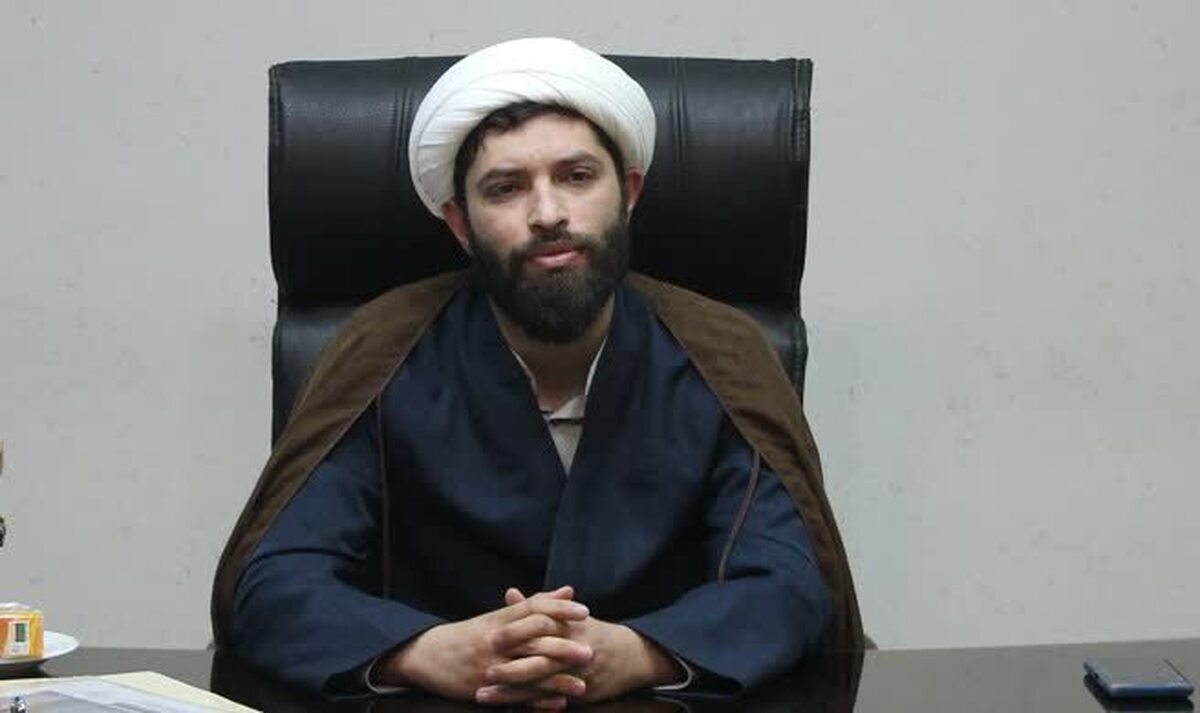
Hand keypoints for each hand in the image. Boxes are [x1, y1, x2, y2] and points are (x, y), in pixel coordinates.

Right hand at [378, 586, 592, 706]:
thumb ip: (533, 605)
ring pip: (528, 671)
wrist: (428, 655)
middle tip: (591, 651)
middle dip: (564, 646)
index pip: (533, 608)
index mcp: (499, 619)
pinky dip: (538, 700)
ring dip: (556, 679)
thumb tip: (568, 591)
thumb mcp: (497, 616)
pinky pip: (516, 695)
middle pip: (534, 640)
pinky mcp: (485, 688)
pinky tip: (558, 703)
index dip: (559, 609)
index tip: (584, 611)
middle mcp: (496, 641)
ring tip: (582, 684)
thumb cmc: (467, 635)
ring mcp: (490, 665)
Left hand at [479, 588, 685, 703]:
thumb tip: (509, 594)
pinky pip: (553, 701)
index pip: (540, 627)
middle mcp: (574, 650)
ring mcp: (577, 674)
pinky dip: (532, 706)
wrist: (632, 655)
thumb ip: (537, 605)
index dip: (516, 634)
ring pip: (541, 685)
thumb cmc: (593, 631)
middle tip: (484, 672)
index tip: (491, 639)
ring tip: (484, 695)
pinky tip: (511, 709)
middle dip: (510, 668)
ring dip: (511, 692)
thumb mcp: (568, 614)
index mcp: (569, 626)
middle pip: (539, 659)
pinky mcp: (581, 693)